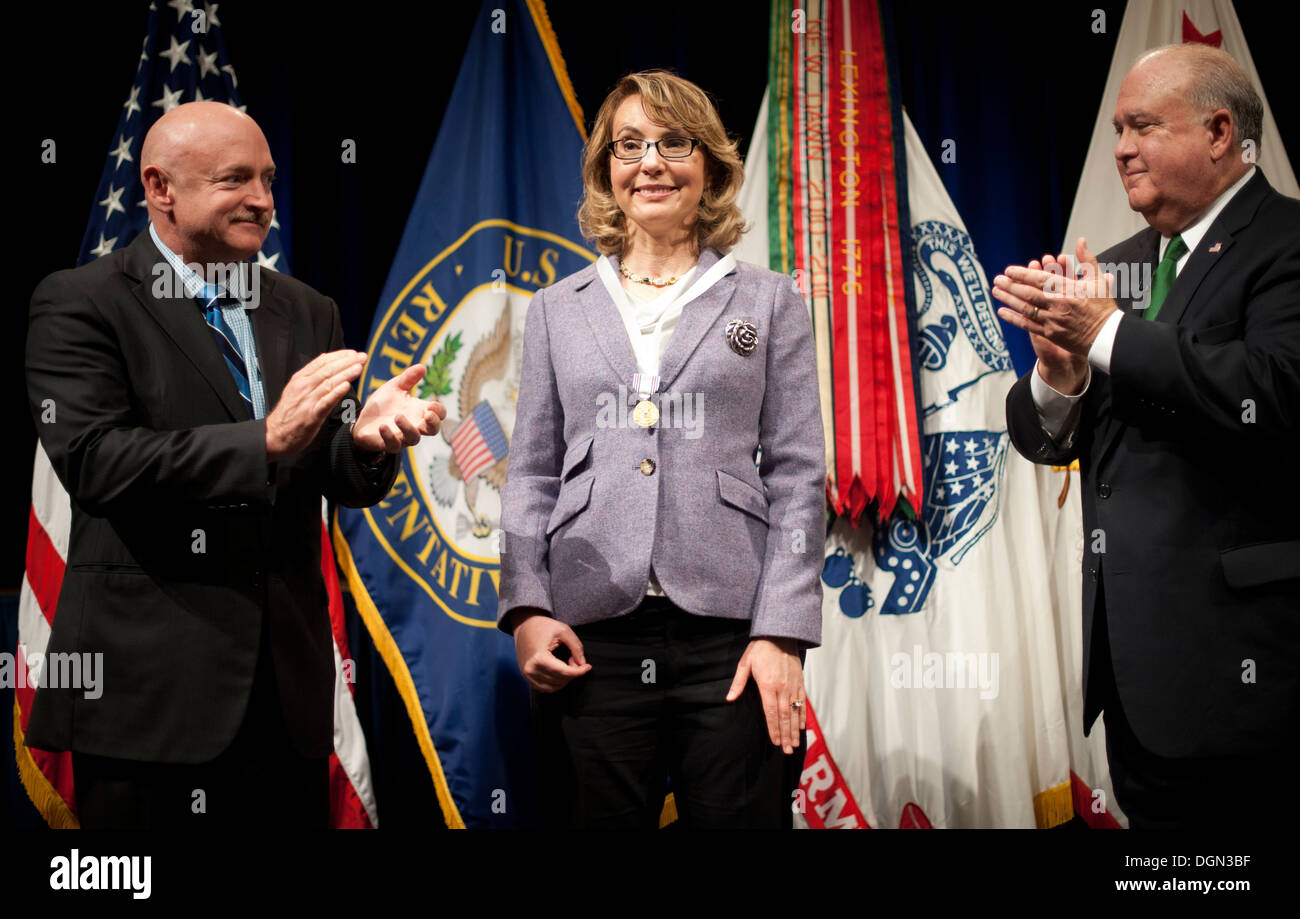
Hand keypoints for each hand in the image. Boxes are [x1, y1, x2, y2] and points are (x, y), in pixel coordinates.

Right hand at [266, 349, 366, 462]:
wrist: (274, 435)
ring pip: (328, 383)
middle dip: (347, 362)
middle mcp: (303, 387)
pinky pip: (325, 402)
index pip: (321, 362)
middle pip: (327, 370)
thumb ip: (311, 377)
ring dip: (345, 374)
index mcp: (300, 379)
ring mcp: (307, 400)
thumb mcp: (296, 390)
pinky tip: (346, 386)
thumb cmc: (288, 414)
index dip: (339, 356)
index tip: (353, 353)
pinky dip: (336, 393)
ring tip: (358, 367)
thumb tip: (326, 362)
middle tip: (362, 357)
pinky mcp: (311, 415)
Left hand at [352, 364, 446, 454]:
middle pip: (433, 430)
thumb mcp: (395, 387)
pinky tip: (382, 426)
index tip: (431, 405)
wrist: (362, 418)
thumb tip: (422, 366)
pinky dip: (389, 436)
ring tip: (398, 416)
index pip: (439, 414)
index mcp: (420, 411)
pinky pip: (394, 445)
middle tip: (428, 415)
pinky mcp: (389, 444)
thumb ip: (408, 378)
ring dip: (408, 428)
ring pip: (414, 438)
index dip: (439, 411)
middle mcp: (415, 425)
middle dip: (433, 423)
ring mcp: (403, 436)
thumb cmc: (383, 404)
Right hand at [513, 610, 591, 691]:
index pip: (564, 672)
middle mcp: (531, 669)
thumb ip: (576, 648)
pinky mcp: (526, 677)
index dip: (579, 671)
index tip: (588, 667)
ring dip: (565, 679)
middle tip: (575, 660)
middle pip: (560, 680)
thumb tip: (582, 664)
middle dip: (572, 673)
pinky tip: (560, 672)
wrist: (525, 626)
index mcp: (539, 658)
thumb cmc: (543, 626)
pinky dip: (556, 684)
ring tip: (567, 664)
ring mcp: (527, 674)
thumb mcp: (563, 631)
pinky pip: (544, 688)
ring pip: (553, 687)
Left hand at [725, 637, 805, 753]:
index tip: (774, 742)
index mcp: (768, 685)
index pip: (770, 712)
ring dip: (794, 729)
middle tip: (787, 750)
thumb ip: (738, 683)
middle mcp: (782, 688)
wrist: (780, 634)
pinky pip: (802, 702)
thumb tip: (729, 698)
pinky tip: (801, 726)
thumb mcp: (745, 664)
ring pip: (794, 712)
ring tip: (794, 744)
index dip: (773, 729)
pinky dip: (802, 715)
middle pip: (784, 716)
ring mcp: (793, 686)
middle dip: (785, 735)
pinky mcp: (800, 682)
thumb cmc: (760, 649)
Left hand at [992, 237, 1117, 367]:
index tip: (1009, 270)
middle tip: (997, 279)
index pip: (1041, 279)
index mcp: (1070, 290)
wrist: (1106, 336)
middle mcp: (1059, 305)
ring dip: (1008, 299)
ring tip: (995, 291)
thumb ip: (1087, 260)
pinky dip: (1013, 318)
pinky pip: (1027, 325)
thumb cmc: (1102, 308)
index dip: (1023, 274)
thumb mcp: (1098, 280)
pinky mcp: (1050, 333)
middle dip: (1011, 286)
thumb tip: (1081, 240)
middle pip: (1029, 293)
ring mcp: (1053, 320)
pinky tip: (1001, 311)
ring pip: (1025, 308)